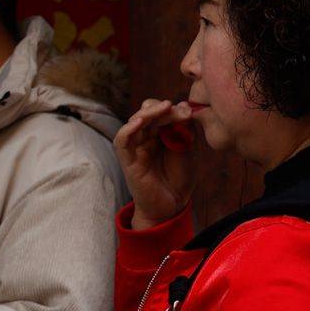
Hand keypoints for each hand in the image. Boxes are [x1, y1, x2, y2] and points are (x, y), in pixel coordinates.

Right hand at [114, 98, 196, 229]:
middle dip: (162, 108)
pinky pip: (121, 141)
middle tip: (177, 110)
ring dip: (148, 113)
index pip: (159, 111)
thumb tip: (182, 106)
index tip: (188, 111)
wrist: (173, 204)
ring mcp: (135, 148)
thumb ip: (185, 129)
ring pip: (134, 122)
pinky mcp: (128, 160)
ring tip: (164, 109)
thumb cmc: (180, 178)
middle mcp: (145, 138)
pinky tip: (139, 122)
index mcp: (159, 133)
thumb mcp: (188, 148)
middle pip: (146, 112)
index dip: (171, 108)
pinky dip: (128, 129)